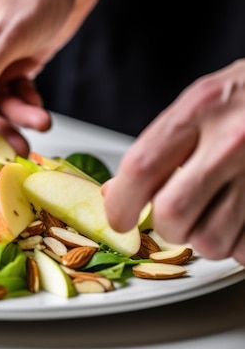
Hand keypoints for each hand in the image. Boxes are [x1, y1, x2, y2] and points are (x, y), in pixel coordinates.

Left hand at [103, 59, 244, 264]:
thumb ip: (159, 147)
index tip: (118, 217)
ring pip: (213, 242)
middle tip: (173, 216)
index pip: (142, 168)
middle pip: (174, 214)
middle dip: (166, 226)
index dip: (120, 203)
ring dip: (205, 238)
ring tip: (216, 211)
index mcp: (202, 109)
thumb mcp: (200, 103)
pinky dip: (239, 246)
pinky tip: (243, 217)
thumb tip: (116, 193)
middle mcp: (234, 140)